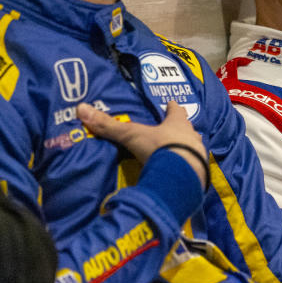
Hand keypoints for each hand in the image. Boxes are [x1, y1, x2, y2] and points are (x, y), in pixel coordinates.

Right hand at [77, 101, 207, 186]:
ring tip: (176, 153)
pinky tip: (179, 173)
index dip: (173, 107)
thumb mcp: (133, 136)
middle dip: (180, 130)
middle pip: (187, 129)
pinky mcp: (199, 173)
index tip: (171, 104)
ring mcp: (198, 155)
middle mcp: (191, 136)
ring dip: (185, 149)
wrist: (182, 178)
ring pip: (193, 148)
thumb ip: (110, 126)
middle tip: (172, 131)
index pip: (176, 110)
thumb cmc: (161, 148)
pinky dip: (186, 169)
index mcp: (178, 123)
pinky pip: (193, 168)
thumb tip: (82, 108)